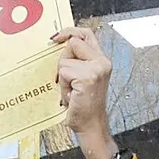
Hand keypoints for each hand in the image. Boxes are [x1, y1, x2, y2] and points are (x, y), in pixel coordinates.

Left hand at [51, 26, 115, 158]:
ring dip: (62, 78)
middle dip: (63, 61)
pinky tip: (71, 96)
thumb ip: (77, 61)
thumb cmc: (84, 106)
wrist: (91, 126)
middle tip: (68, 80)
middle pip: (73, 43)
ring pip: (65, 61)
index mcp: (102, 60)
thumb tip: (59, 45)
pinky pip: (64, 72)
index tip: (56, 38)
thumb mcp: (81, 78)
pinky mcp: (87, 77)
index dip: (69, 32)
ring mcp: (96, 69)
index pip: (86, 33)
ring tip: (72, 92)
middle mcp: (102, 62)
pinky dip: (63, 86)